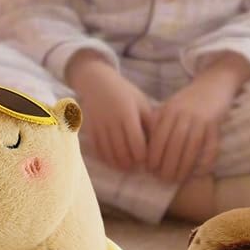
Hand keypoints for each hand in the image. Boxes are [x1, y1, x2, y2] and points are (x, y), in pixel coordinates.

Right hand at [66, 51, 151, 171]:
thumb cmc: (125, 93)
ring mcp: (99, 126)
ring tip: (126, 166)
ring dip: (118, 164)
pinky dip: (104, 159)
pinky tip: (112, 161)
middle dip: (130, 163)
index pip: (136, 143)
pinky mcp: (89, 128)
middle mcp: (112, 121)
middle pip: (122, 151)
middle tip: (136, 166)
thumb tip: (160, 142)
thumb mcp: (141, 103)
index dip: (143, 156)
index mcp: (128, 114)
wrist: (97, 82)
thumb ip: (150, 122)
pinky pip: (96, 149)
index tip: (147, 160)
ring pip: (108, 153)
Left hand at [147, 54, 249, 183]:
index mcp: (169, 110)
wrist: (214, 83)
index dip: (153, 155)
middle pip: (173, 144)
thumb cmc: (188, 99)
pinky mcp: (216, 125)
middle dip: (166, 165)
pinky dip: (205, 161)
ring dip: (183, 167)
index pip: (158, 136)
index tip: (149, 169)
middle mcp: (184, 115)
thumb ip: (158, 122)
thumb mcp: (169, 106)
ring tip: (177, 180)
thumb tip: (144, 146)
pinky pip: (211, 146)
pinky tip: (199, 172)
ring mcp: (201, 119)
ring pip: (190, 147)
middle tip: (162, 179)